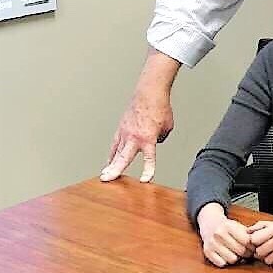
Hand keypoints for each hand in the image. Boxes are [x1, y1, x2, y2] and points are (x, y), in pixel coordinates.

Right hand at [101, 50, 179, 182]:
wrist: (149, 93)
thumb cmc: (160, 108)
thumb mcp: (167, 126)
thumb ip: (160, 137)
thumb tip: (155, 141)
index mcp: (148, 138)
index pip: (149, 158)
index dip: (148, 170)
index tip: (145, 180)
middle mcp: (134, 137)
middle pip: (123, 157)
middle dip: (115, 169)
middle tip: (107, 179)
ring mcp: (125, 132)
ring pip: (116, 151)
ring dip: (111, 164)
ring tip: (105, 175)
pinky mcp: (121, 128)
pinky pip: (116, 144)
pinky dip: (112, 153)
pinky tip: (110, 161)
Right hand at [197, 203, 253, 266]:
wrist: (210, 224)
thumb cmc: (228, 227)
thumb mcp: (238, 226)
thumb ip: (248, 234)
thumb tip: (259, 245)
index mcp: (229, 226)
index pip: (246, 241)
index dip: (252, 246)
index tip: (254, 248)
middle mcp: (219, 234)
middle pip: (240, 251)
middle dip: (247, 254)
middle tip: (248, 253)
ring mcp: (212, 244)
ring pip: (232, 259)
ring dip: (237, 259)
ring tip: (238, 254)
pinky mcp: (207, 253)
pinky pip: (222, 264)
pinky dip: (226, 262)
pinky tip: (228, 256)